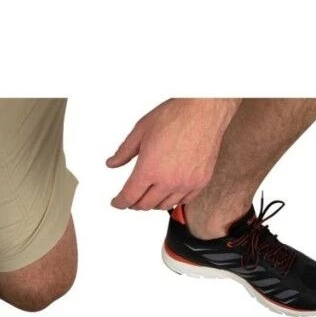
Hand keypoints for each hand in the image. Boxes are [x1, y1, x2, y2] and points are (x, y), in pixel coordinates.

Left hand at [107, 98, 240, 210]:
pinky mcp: (201, 181)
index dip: (119, 202)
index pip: (129, 196)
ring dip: (153, 204)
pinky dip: (172, 200)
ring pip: (164, 206)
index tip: (117, 203)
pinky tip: (168, 193)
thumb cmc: (174, 116)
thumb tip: (112, 164)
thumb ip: (124, 152)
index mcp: (150, 169)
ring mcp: (186, 183)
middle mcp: (168, 181)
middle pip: (145, 205)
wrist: (203, 110)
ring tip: (148, 195)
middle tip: (131, 198)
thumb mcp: (141, 131)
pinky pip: (184, 201)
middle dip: (134, 204)